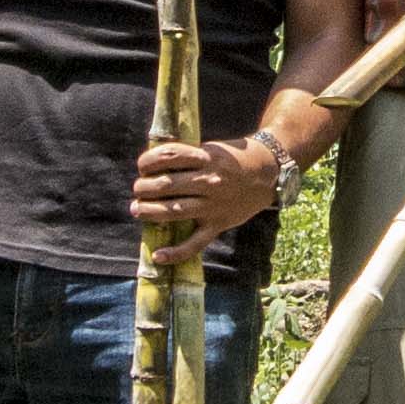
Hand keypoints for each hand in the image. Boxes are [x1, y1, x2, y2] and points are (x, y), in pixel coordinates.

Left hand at [130, 135, 278, 264]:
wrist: (267, 173)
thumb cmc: (232, 160)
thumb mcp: (211, 148)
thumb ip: (186, 156)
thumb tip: (152, 165)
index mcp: (206, 157)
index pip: (169, 156)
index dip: (148, 161)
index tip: (142, 166)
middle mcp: (209, 181)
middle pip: (166, 185)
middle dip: (144, 188)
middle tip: (138, 190)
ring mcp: (213, 205)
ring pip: (174, 211)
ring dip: (149, 211)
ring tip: (137, 209)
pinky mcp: (218, 224)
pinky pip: (195, 243)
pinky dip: (176, 252)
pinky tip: (158, 255)